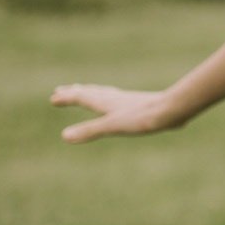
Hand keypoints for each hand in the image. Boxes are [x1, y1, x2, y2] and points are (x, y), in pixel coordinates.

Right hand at [50, 84, 184, 143]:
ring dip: (91, 93)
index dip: (67, 98)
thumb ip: (89, 130)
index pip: (81, 97)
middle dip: (75, 92)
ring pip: (104, 94)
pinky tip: (118, 103)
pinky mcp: (140, 104)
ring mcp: (127, 100)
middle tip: (62, 89)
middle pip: (91, 93)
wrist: (171, 109)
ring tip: (86, 91)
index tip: (53, 97)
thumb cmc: (141, 118)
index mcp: (105, 102)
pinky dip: (110, 98)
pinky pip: (118, 99)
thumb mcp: (112, 126)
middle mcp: (114, 98)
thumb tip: (64, 136)